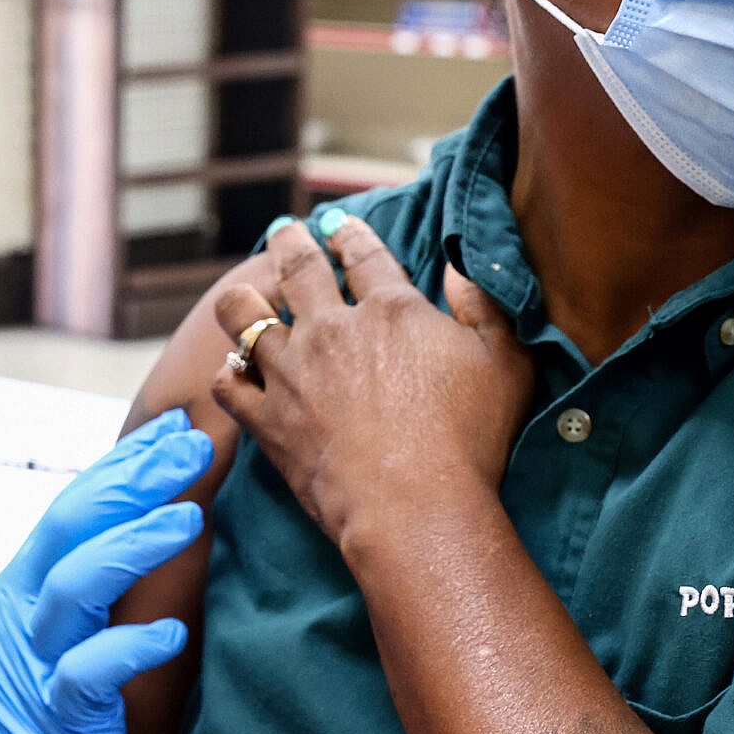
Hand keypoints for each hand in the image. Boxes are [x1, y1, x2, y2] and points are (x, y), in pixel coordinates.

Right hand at [0, 409, 211, 733]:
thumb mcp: (13, 661)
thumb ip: (58, 621)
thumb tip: (109, 592)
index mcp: (16, 599)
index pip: (72, 513)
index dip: (121, 468)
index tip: (168, 433)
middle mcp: (21, 618)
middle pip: (75, 525)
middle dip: (136, 479)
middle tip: (193, 442)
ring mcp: (32, 664)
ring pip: (79, 583)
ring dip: (135, 545)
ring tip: (189, 517)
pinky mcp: (51, 721)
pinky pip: (89, 675)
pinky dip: (130, 651)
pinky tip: (172, 637)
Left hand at [211, 212, 532, 555]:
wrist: (415, 508)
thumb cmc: (470, 440)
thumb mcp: (505, 363)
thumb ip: (486, 307)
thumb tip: (459, 266)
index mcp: (391, 309)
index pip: (362, 254)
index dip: (348, 234)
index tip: (337, 225)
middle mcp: (332, 330)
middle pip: (298, 267)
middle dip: (289, 242)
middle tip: (285, 232)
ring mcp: (292, 372)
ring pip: (243, 316)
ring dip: (242, 299)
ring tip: (242, 294)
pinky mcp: (267, 419)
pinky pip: (228, 383)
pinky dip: (228, 373)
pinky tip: (234, 372)